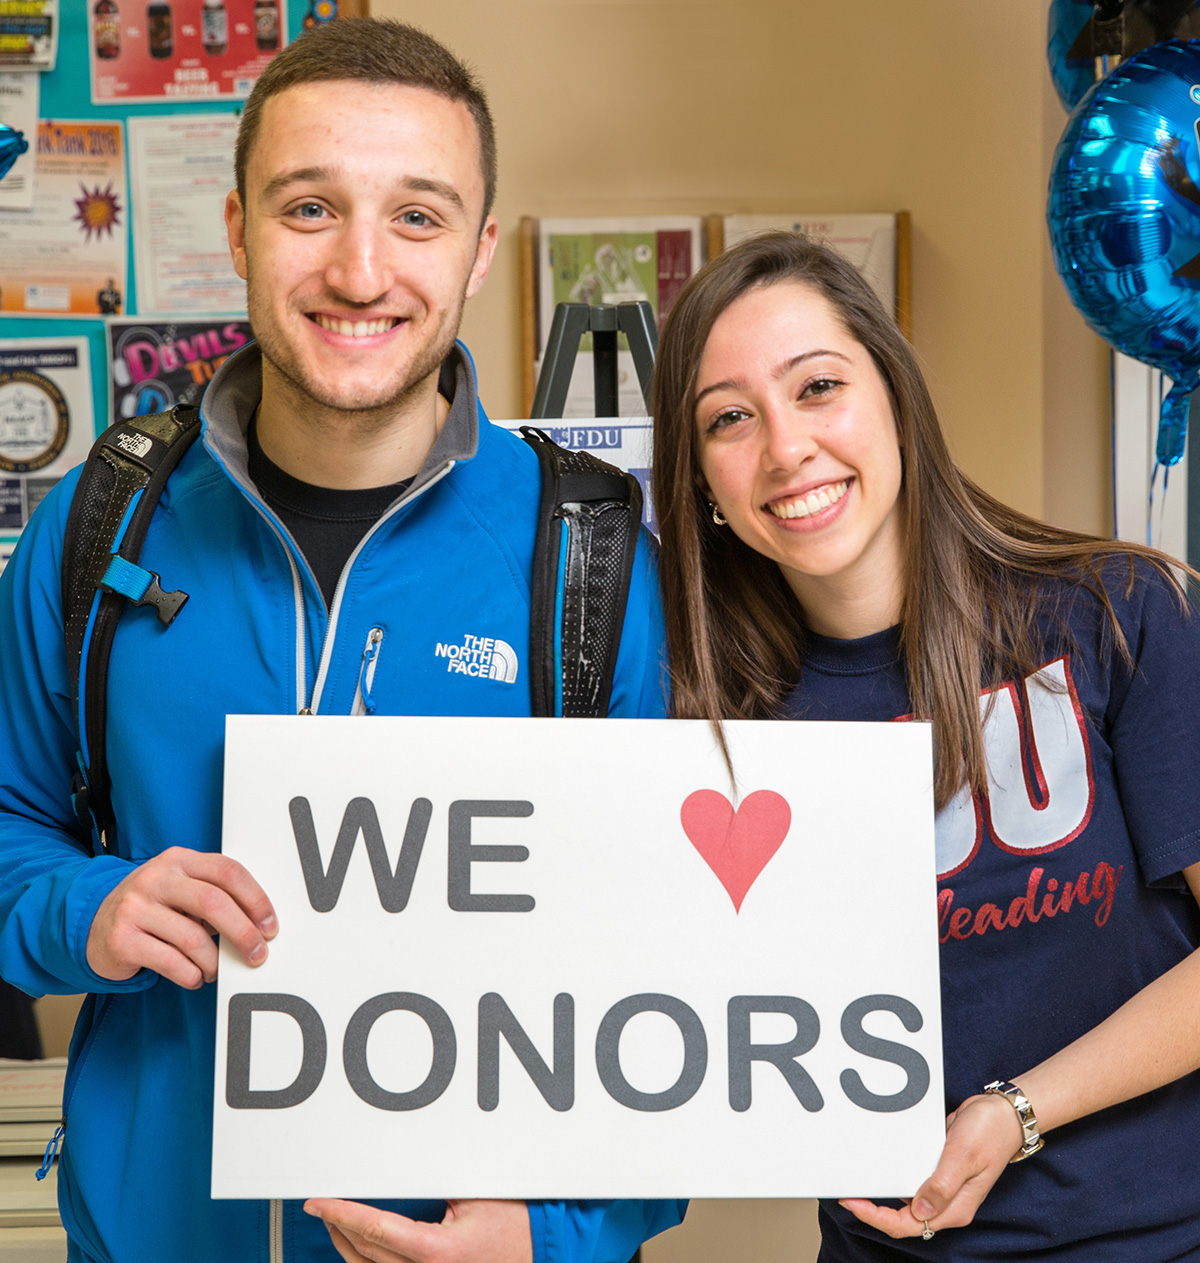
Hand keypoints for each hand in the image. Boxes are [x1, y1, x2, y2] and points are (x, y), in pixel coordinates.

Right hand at [86, 846, 276, 988]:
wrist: (94, 923)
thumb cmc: (152, 907)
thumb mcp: (181, 888)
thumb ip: (214, 896)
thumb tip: (258, 925)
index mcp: (179, 859)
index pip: (228, 871)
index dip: (256, 899)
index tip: (270, 925)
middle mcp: (156, 878)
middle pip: (213, 903)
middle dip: (243, 933)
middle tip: (257, 954)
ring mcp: (135, 907)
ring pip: (193, 939)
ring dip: (214, 962)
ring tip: (215, 969)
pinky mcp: (121, 939)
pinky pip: (170, 962)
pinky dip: (191, 975)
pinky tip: (194, 976)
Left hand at [303, 1198, 532, 1262]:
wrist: (542, 1249)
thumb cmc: (517, 1222)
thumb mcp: (475, 1191)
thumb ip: (436, 1179)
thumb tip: (403, 1161)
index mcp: (436, 1252)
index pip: (374, 1229)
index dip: (341, 1213)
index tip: (319, 1202)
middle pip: (366, 1252)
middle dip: (339, 1226)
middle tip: (322, 1206)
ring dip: (349, 1247)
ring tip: (337, 1224)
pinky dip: (370, 1261)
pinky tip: (363, 1248)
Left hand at [839, 1092, 1023, 1237]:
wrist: (1002, 1114)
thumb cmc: (990, 1134)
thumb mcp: (964, 1156)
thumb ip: (942, 1185)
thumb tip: (918, 1210)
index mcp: (954, 1208)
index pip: (908, 1225)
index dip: (877, 1218)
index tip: (853, 1202)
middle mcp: (946, 1202)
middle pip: (902, 1218)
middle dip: (873, 1210)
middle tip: (846, 1192)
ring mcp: (941, 1187)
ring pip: (905, 1200)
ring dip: (882, 1192)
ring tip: (855, 1178)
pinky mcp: (936, 1170)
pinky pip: (911, 1179)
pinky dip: (894, 1174)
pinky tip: (880, 1164)